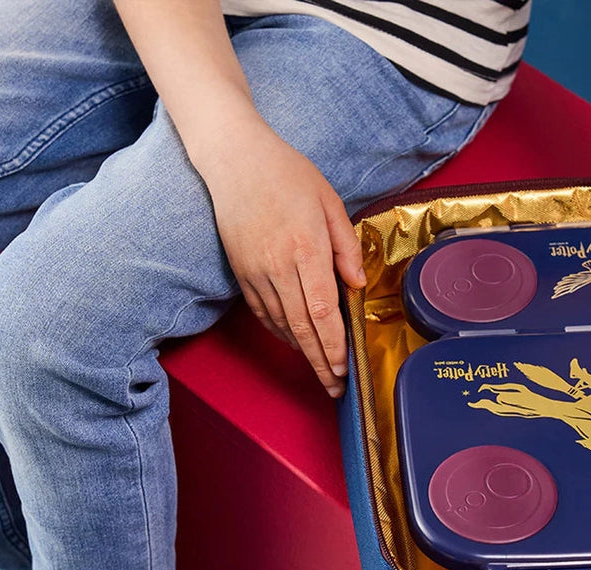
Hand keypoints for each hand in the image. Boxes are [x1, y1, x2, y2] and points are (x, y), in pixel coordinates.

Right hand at [195, 114, 364, 396]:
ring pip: (282, 325)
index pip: (323, 311)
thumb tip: (356, 284)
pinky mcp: (242, 273)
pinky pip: (264, 313)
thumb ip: (346, 246)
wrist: (234, 159)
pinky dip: (282, 333)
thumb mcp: (329, 201)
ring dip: (303, 352)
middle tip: (335, 387)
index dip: (333, 345)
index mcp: (306, 249)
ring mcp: (256, 272)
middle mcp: (279, 266)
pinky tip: (297, 343)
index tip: (344, 367)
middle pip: (302, 328)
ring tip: (320, 372)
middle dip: (320, 362)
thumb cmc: (286, 174)